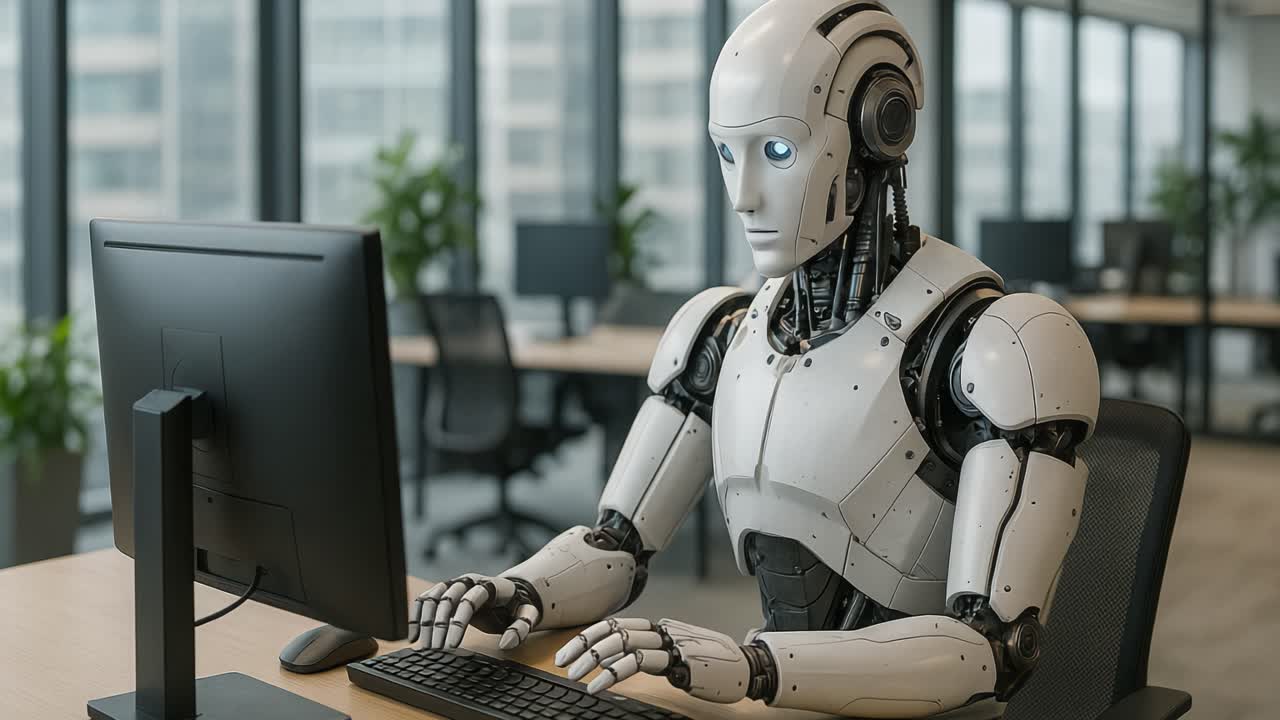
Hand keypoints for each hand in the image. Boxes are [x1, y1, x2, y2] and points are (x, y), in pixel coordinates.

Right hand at [408, 574, 539, 650]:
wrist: (509, 593)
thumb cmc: (516, 606)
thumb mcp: (527, 615)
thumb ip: (521, 628)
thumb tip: (506, 643)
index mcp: (489, 585)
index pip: (469, 601)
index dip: (458, 623)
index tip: (452, 646)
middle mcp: (468, 580)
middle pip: (448, 600)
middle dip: (440, 626)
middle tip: (436, 650)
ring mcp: (454, 584)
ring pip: (433, 599)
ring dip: (425, 623)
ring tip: (424, 647)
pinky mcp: (443, 590)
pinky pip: (425, 600)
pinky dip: (416, 616)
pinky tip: (413, 636)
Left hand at [554, 618, 751, 702]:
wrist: (747, 668)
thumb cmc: (714, 665)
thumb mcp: (677, 655)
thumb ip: (654, 653)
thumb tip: (623, 661)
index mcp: (659, 628)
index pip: (615, 624)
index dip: (588, 636)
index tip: (567, 653)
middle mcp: (661, 631)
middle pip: (613, 630)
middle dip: (582, 647)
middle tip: (563, 665)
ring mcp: (670, 643)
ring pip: (622, 642)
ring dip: (593, 659)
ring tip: (576, 677)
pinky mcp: (678, 661)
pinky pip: (639, 662)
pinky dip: (614, 672)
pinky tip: (600, 685)